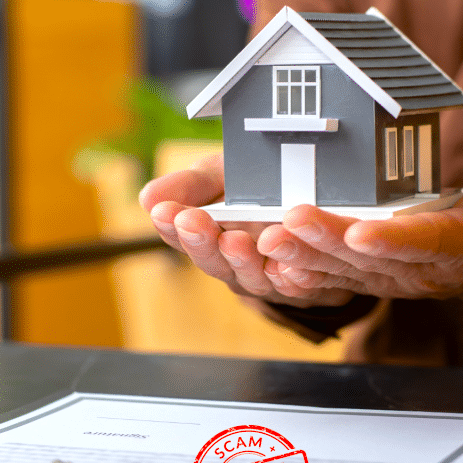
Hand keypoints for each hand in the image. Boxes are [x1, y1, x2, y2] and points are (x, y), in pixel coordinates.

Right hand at [138, 154, 354, 307]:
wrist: (315, 197)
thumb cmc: (257, 188)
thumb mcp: (221, 176)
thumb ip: (190, 186)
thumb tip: (147, 198)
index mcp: (210, 239)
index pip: (184, 237)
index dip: (172, 226)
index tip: (164, 211)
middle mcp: (236, 265)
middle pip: (215, 262)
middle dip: (203, 242)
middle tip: (193, 221)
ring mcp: (270, 279)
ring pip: (255, 277)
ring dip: (243, 260)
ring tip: (235, 239)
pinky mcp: (308, 285)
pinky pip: (302, 286)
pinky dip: (295, 278)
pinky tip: (290, 266)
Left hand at [256, 164, 462, 318]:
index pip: (428, 244)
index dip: (394, 240)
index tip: (360, 231)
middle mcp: (427, 271)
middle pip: (373, 260)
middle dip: (328, 242)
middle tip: (288, 222)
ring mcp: (401, 279)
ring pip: (349, 272)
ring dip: (306, 257)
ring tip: (268, 240)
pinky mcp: (382, 278)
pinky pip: (342, 279)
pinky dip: (309, 273)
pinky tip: (274, 264)